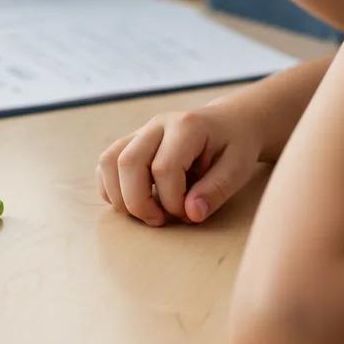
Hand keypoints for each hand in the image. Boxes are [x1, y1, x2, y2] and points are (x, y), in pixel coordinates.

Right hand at [96, 102, 264, 226]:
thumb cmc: (235, 146)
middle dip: (139, 203)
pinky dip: (112, 189)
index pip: (164, 168)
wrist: (229, 122)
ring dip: (121, 197)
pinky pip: (105, 165)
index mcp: (186, 126)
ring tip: (147, 213)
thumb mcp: (238, 167)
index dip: (172, 200)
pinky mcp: (131, 142)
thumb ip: (216, 190)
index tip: (189, 214)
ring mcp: (140, 132)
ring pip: (109, 162)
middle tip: (161, 221)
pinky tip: (135, 202)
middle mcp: (157, 125)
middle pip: (128, 163)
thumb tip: (191, 214)